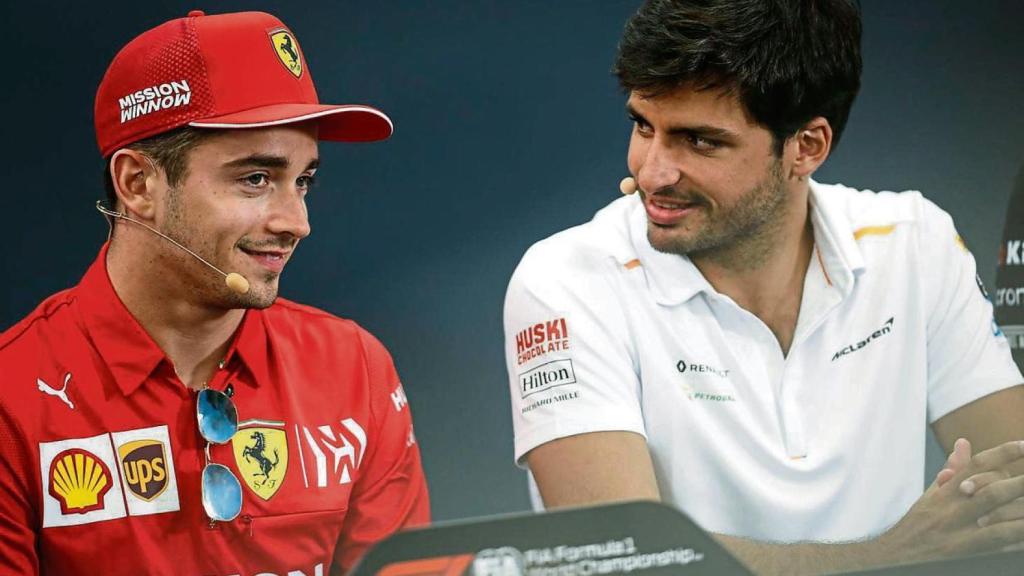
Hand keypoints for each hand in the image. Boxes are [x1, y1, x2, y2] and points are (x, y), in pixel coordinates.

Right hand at [879, 440, 1023, 563]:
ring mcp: (959, 536)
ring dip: (1020, 511)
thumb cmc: (918, 525)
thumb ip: (953, 471)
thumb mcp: (931, 495)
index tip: (1023, 445)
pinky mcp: (965, 556)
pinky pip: (997, 545)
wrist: (896, 556)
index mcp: (944, 493)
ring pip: (998, 521)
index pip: (974, 467)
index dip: (1001, 454)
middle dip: (1019, 484)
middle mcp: (951, 511)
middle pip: (991, 492)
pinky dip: (1015, 537)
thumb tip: (964, 443)